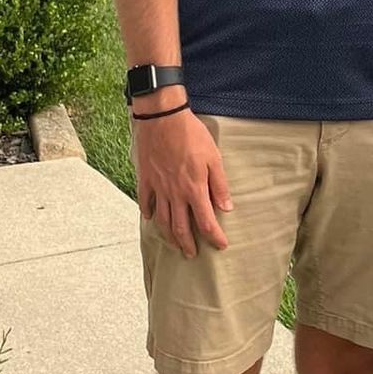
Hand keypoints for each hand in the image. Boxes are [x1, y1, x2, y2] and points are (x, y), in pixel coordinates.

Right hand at [130, 107, 232, 258]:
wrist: (163, 118)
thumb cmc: (191, 135)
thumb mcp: (214, 158)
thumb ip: (219, 185)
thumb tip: (226, 208)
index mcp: (194, 189)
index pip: (206, 222)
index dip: (214, 237)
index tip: (221, 245)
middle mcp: (175, 193)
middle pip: (180, 228)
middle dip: (188, 244)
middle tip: (192, 254)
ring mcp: (158, 187)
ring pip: (162, 220)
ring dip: (169, 236)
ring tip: (174, 244)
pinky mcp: (146, 178)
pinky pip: (146, 202)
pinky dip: (149, 213)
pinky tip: (151, 219)